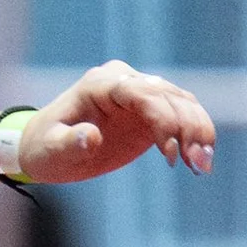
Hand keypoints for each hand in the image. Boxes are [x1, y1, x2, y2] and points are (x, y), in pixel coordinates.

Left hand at [20, 58, 215, 183]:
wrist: (43, 147)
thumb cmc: (43, 149)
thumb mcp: (49, 151)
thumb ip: (69, 143)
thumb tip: (92, 136)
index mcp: (100, 84)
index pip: (142, 93)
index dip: (162, 118)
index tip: (171, 152)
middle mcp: (124, 81)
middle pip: (167, 96)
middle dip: (188, 128)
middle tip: (199, 163)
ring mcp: (140, 93)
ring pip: (181, 103)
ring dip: (198, 131)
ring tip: (203, 165)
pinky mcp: (149, 110)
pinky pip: (180, 114)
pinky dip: (194, 135)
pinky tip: (199, 161)